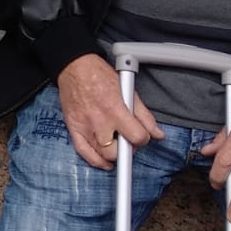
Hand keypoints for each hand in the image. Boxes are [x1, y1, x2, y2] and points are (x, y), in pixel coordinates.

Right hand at [57, 52, 163, 169]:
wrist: (74, 67)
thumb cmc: (99, 75)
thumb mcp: (128, 90)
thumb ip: (144, 115)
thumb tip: (157, 134)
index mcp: (115, 109)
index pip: (137, 137)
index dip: (143, 138)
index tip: (141, 135)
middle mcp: (99, 120)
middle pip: (119, 151)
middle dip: (128, 147)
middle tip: (128, 139)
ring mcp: (85, 126)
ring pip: (103, 155)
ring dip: (114, 155)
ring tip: (118, 146)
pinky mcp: (73, 128)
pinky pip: (83, 152)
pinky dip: (96, 161)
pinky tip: (105, 162)